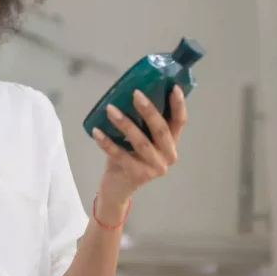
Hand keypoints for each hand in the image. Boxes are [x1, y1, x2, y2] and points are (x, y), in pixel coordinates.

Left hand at [92, 86, 187, 219]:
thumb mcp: (139, 138)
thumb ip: (142, 122)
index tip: (174, 87)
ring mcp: (155, 168)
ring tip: (110, 109)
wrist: (118, 188)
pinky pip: (120, 155)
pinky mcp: (137, 175)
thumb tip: (132, 91)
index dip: (178, 105)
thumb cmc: (129, 156)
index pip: (180, 122)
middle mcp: (168, 155)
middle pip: (161, 130)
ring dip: (125, 123)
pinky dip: (107, 142)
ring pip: (141, 142)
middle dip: (149, 110)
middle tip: (135, 93)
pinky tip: (96, 131)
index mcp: (171, 143)